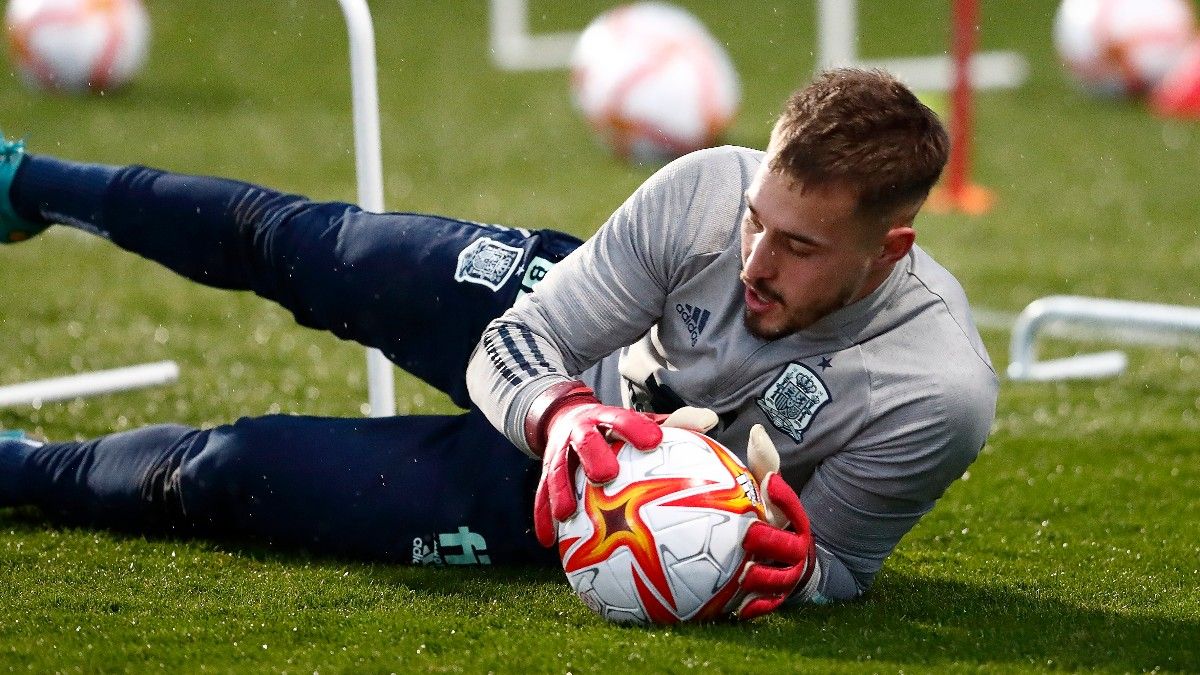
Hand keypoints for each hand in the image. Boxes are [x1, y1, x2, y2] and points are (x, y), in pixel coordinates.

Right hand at [526, 381, 662, 546]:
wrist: (563, 416)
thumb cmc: (614, 426)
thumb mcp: (638, 419)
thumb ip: (673, 422)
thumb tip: (710, 420)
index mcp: (605, 418)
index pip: (620, 418)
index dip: (635, 428)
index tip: (653, 441)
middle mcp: (579, 432)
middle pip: (584, 441)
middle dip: (593, 455)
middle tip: (606, 476)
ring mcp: (559, 452)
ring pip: (556, 470)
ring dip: (560, 491)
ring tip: (567, 514)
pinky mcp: (545, 472)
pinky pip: (540, 495)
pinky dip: (541, 517)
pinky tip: (546, 541)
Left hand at [736, 424, 817, 619]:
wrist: (781, 561)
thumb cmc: (767, 517)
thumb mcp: (766, 492)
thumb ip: (762, 464)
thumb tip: (756, 430)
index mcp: (793, 522)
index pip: (794, 508)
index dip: (785, 497)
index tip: (769, 483)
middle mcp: (795, 549)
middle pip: (789, 545)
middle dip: (771, 539)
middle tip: (748, 533)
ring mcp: (787, 575)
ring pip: (779, 578)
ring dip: (763, 575)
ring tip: (741, 572)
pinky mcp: (775, 598)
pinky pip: (768, 605)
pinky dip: (756, 607)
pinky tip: (737, 608)